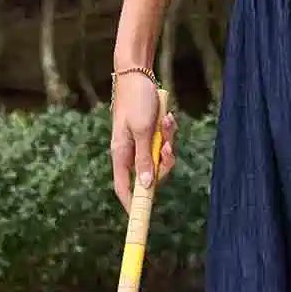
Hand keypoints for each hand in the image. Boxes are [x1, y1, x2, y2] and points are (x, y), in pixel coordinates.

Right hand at [111, 75, 177, 213]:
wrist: (138, 73)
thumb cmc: (136, 100)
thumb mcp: (142, 131)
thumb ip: (144, 159)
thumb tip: (146, 186)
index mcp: (121, 154)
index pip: (124, 188)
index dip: (132, 204)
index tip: (142, 219)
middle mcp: (129, 151)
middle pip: (150, 174)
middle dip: (164, 163)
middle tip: (168, 146)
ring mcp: (140, 142)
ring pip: (161, 158)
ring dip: (169, 142)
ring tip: (167, 122)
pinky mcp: (150, 133)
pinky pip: (164, 142)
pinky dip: (169, 132)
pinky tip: (167, 116)